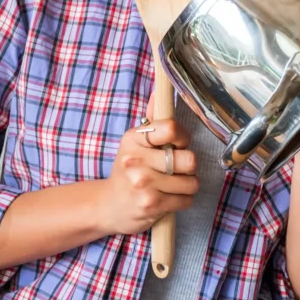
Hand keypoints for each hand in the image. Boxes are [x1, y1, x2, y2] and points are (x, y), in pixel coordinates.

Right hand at [94, 117, 197, 236]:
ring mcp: (143, 184)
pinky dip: (183, 200)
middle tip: (177, 169)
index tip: (178, 144)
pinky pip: (187, 199)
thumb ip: (151, 122)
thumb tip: (159, 92)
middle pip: (189, 159)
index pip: (171, 128)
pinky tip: (169, 198)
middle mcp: (136, 160)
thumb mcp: (134, 144)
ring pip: (191, 182)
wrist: (108, 206)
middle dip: (189, 166)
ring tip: (173, 185)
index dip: (183, 137)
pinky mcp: (151, 204)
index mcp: (133, 139)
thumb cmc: (127, 172)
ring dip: (188, 185)